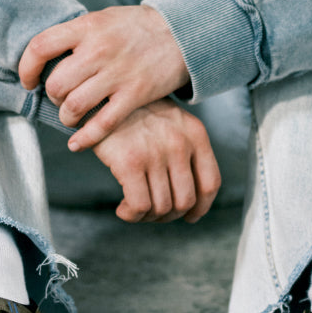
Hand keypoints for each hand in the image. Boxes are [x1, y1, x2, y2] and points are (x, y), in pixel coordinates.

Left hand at [19, 5, 189, 150]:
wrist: (182, 33)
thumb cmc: (138, 26)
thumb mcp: (104, 17)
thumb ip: (77, 34)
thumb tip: (46, 55)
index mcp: (87, 26)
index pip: (40, 47)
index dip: (26, 68)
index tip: (29, 80)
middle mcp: (99, 50)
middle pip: (56, 84)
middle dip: (52, 96)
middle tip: (59, 97)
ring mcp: (117, 73)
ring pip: (73, 106)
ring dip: (66, 117)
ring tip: (71, 116)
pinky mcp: (134, 95)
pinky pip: (102, 124)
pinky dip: (85, 138)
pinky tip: (77, 143)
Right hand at [91, 99, 220, 223]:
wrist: (101, 96)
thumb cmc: (134, 112)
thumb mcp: (170, 121)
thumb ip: (185, 150)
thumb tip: (188, 198)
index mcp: (195, 134)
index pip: (210, 183)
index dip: (201, 207)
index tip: (190, 216)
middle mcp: (180, 143)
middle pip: (185, 201)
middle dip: (168, 216)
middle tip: (152, 213)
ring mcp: (156, 153)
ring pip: (161, 207)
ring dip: (146, 217)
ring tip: (134, 209)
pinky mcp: (130, 162)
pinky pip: (139, 206)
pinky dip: (132, 215)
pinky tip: (123, 209)